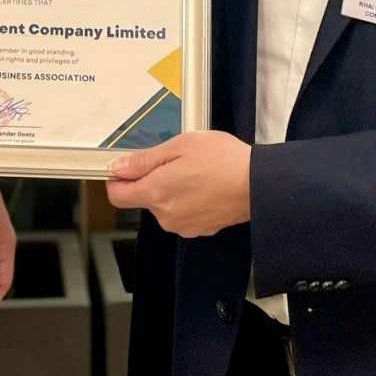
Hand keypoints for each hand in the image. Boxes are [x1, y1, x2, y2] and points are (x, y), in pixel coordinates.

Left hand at [105, 132, 251, 237]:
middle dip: (153, 179)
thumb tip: (119, 167)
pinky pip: (184, 213)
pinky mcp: (200, 230)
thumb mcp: (179, 145)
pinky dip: (189, 200)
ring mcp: (183, 226)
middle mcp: (165, 216)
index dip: (117, 179)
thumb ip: (145, 160)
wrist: (258, 185)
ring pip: (165, 205)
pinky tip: (206, 185)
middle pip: (144, 198)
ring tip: (196, 171)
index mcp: (155, 194)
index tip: (125, 167)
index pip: (117, 195)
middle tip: (177, 160)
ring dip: (173, 189)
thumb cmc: (223, 161)